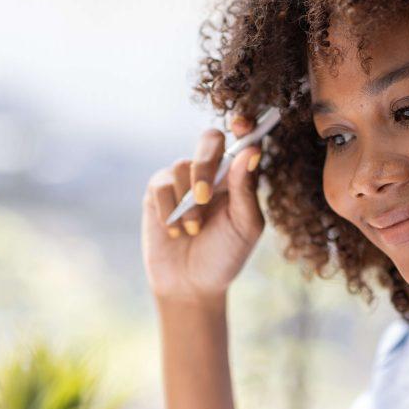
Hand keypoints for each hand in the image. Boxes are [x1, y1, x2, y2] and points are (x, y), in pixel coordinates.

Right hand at [141, 114, 264, 301]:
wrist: (191, 284)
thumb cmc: (225, 255)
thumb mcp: (245, 226)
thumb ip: (247, 190)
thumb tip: (251, 152)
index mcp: (239, 176)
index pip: (243, 139)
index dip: (244, 124)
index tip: (242, 124)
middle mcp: (212, 172)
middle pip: (209, 140)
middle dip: (205, 164)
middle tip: (205, 196)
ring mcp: (183, 180)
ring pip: (182, 166)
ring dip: (189, 204)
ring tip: (193, 230)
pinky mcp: (158, 193)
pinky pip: (161, 185)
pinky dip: (169, 211)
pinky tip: (176, 232)